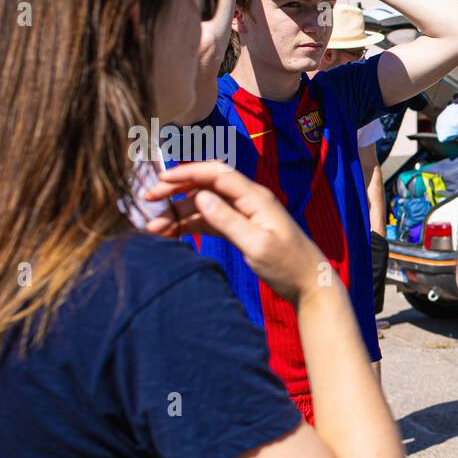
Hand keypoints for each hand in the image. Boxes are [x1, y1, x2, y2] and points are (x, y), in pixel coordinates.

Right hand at [143, 162, 326, 304]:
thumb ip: (229, 221)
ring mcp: (245, 214)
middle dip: (175, 191)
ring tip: (153, 229)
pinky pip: (211, 221)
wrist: (310, 284)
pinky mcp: (242, 229)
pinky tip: (171, 234)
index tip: (159, 180)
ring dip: (178, 214)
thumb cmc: (288, 266)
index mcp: (256, 198)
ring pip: (204, 205)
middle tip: (147, 203)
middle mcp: (249, 201)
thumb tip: (200, 197)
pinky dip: (190, 226)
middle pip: (206, 186)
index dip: (186, 173)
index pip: (216, 174)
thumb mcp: (257, 246)